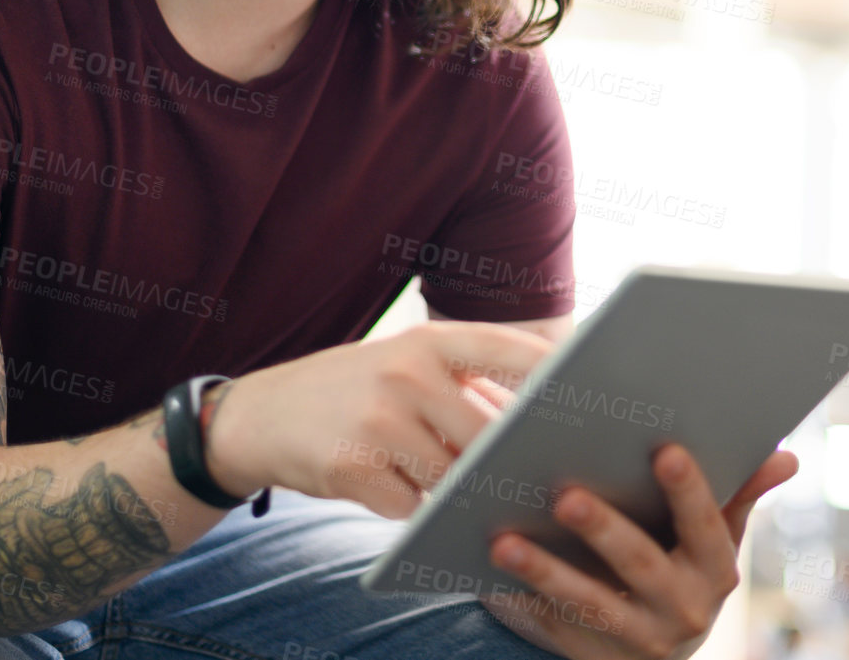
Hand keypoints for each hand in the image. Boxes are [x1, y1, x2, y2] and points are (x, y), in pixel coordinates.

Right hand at [203, 321, 552, 517]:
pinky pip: (409, 505)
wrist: (260, 416)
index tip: (588, 388)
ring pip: (451, 476)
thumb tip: (536, 423)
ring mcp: (377, 423)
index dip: (550, 370)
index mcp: (424, 344)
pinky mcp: (352, 470)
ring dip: (452, 488)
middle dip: (501, 459)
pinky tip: (388, 486)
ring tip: (437, 476)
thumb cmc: (351, 391)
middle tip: (523, 474)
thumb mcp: (402, 366)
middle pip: (486, 434)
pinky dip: (408, 505)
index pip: (505, 349)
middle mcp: (404, 375)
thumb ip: (464, 385)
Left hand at [479, 444, 798, 659]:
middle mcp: (684, 611)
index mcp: (716, 570)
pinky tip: (485, 578)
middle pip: (640, 565)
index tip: (665, 449)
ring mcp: (637, 641)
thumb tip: (786, 453)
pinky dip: (519, 604)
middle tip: (565, 494)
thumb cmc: (681, 570)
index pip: (707, 525)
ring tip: (503, 540)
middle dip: (603, 530)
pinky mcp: (590, 658)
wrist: (653, 657)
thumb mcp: (713, 540)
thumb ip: (739, 494)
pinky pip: (552, 630)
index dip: (689, 490)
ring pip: (589, 605)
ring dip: (545, 572)